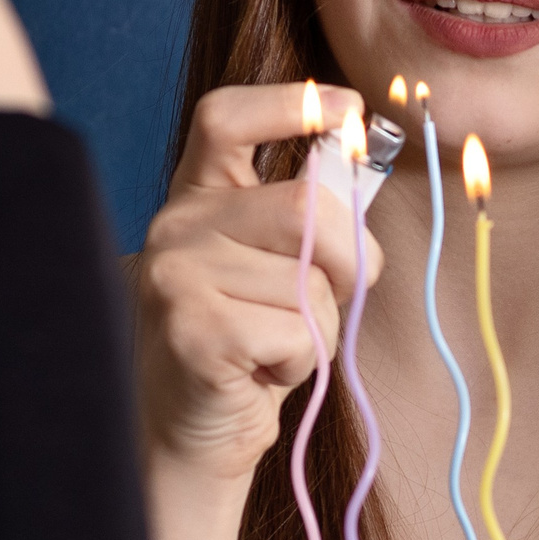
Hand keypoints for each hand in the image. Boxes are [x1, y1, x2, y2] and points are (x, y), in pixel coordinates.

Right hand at [136, 84, 377, 482]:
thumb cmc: (247, 349)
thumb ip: (309, 222)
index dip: (289, 104)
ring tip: (275, 347)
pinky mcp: (191, 331)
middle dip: (350, 260)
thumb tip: (363, 171)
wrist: (192, 435)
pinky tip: (260, 373)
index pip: (226, 118)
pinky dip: (300, 363)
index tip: (350, 110)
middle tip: (340, 297)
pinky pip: (295, 332)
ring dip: (320, 326)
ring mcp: (175, 276)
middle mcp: (175, 225)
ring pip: (308, 282)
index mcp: (196, 197)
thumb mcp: (278, 269)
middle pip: (303, 208)